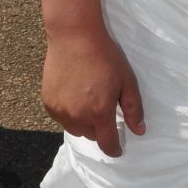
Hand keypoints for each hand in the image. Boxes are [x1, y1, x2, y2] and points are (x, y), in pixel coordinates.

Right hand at [41, 25, 144, 156]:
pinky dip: (69, 114)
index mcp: (100, 112)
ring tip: (88, 102)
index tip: (118, 149)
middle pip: (91, 136)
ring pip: (75, 129)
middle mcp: (78, 116)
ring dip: (84, 123)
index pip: (107, 144)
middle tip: (104, 109)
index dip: (114, 149)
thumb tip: (139, 131)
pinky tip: (74, 96)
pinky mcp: (48, 102)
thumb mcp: (127, 81)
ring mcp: (60, 110)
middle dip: (100, 129)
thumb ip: (133, 109)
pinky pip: (61, 118)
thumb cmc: (105, 57)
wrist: (74, 37)